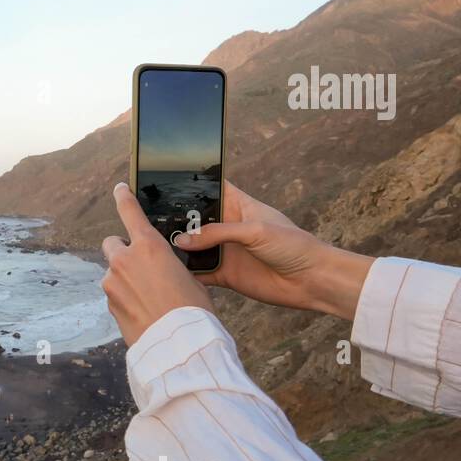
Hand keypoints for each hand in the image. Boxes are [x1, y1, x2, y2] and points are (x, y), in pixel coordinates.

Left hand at [101, 182, 214, 345]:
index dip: (123, 197)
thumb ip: (167, 265)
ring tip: (148, 298)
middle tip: (140, 265)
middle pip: (112, 244)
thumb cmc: (193, 310)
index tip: (119, 189)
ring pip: (113, 273)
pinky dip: (125, 299)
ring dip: (125, 280)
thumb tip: (160, 270)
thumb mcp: (188, 277)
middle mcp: (124, 260)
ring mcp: (112, 282)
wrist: (178, 345)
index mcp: (149, 246)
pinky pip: (115, 295)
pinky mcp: (108, 304)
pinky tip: (144, 312)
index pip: (130, 211)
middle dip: (122, 251)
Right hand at [172, 180, 374, 319]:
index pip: (211, 188)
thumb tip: (184, 240)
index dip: (191, 183)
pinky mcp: (224, 274)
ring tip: (152, 244)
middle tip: (148, 219)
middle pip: (195, 219)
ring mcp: (225, 251)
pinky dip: (186, 272)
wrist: (311, 280)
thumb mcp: (255, 230)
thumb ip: (218, 233)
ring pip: (193, 246)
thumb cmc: (292, 245)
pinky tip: (168, 271)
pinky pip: (199, 272)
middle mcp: (228, 227)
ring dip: (178, 246)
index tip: (165, 180)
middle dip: (175, 219)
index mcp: (238, 206)